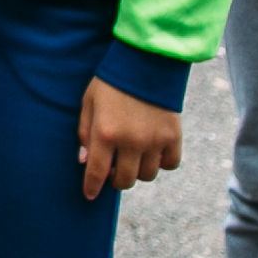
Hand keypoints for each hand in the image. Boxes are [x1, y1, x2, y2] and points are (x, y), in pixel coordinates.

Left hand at [78, 75, 182, 196]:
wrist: (145, 63)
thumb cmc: (110, 83)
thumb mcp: (88, 103)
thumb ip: (84, 133)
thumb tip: (84, 161)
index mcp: (105, 133)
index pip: (97, 172)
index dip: (92, 187)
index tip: (90, 195)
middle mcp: (131, 142)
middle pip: (125, 180)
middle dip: (116, 179)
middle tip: (114, 168)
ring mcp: (154, 141)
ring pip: (147, 176)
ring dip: (138, 170)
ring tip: (133, 155)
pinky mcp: (173, 137)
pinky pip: (170, 165)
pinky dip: (161, 163)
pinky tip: (153, 151)